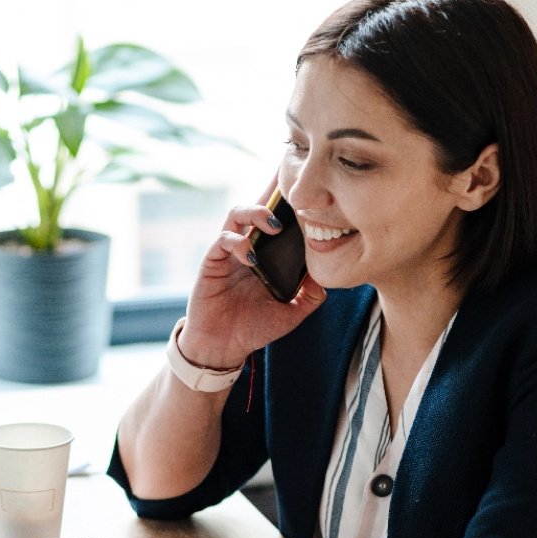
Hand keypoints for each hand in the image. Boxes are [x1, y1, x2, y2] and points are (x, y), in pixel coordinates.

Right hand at [178, 184, 327, 369]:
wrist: (223, 347)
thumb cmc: (254, 328)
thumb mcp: (290, 314)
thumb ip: (310, 296)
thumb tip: (324, 274)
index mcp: (266, 255)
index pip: (276, 221)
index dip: (287, 203)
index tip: (304, 192)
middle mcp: (247, 248)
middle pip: (256, 207)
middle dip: (271, 192)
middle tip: (289, 190)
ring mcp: (228, 253)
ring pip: (236, 215)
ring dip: (255, 212)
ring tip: (273, 225)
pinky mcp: (212, 262)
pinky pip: (223, 240)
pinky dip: (238, 243)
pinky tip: (251, 258)